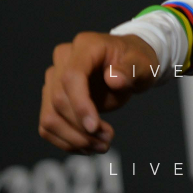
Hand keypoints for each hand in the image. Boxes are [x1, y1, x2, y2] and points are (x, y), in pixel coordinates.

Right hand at [38, 32, 157, 152]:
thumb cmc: (136, 62)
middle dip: (81, 127)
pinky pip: (48, 125)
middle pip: (59, 100)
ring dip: (72, 139)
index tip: (95, 128)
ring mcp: (54, 78)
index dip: (80, 105)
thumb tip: (113, 79)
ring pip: (50, 116)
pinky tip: (88, 146)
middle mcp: (64, 59)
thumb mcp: (143, 64)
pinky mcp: (51, 97)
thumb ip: (131, 70)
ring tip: (101, 146)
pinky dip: (66, 141)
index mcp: (86, 45)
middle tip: (107, 141)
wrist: (129, 65)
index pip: (71, 77)